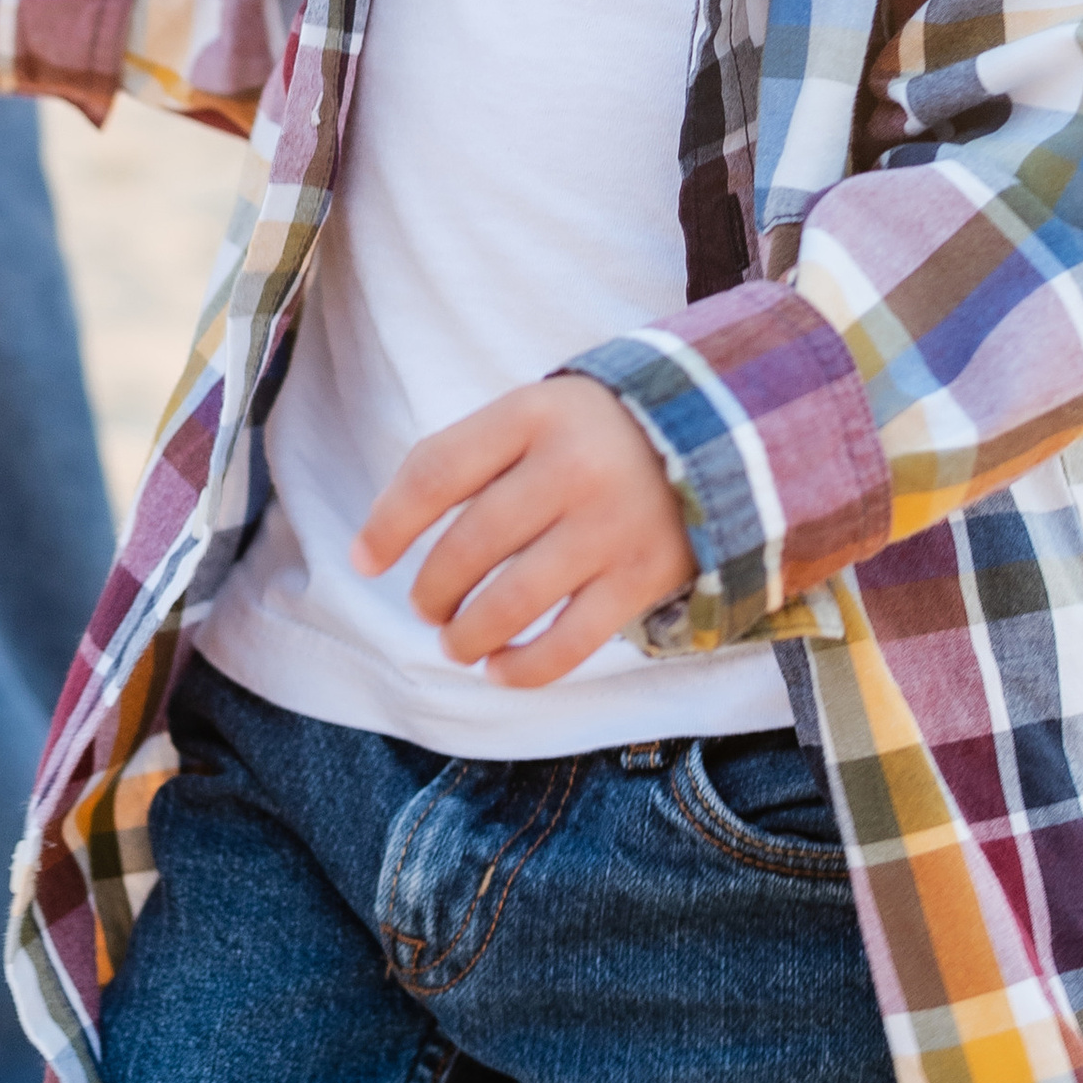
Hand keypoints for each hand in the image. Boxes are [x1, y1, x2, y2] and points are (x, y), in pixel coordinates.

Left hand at [352, 379, 694, 686]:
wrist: (718, 432)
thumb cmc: (594, 433)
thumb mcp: (535, 413)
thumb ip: (470, 457)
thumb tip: (383, 536)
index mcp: (534, 413)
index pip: (436, 471)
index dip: (389, 524)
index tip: (364, 561)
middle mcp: (572, 466)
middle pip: (469, 544)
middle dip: (432, 589)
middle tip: (427, 607)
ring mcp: (611, 524)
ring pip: (512, 602)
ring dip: (468, 635)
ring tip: (457, 642)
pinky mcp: (644, 576)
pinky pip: (569, 642)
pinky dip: (524, 668)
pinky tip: (501, 669)